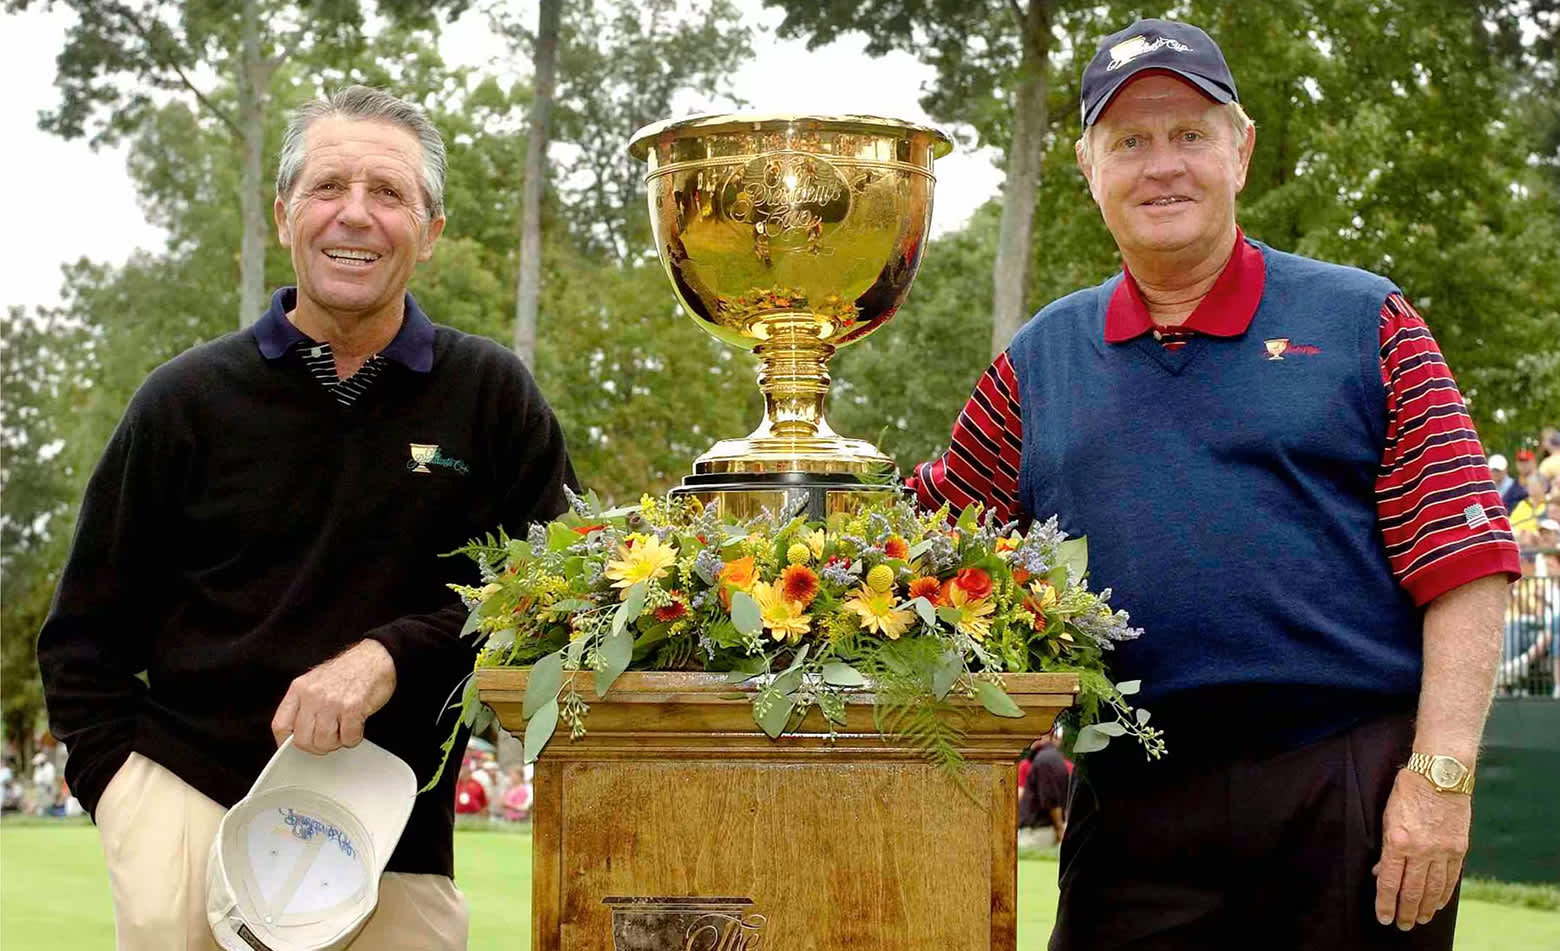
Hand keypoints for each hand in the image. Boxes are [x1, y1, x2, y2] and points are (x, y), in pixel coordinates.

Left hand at [271, 640, 396, 753]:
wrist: (375, 658)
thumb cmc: (347, 673)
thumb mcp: (315, 683)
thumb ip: (302, 706)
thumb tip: (296, 734)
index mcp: (299, 689)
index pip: (280, 725)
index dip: (287, 742)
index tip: (296, 746)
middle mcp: (312, 695)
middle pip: (302, 739)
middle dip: (317, 746)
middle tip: (328, 740)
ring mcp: (332, 701)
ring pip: (324, 742)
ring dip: (337, 742)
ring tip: (343, 730)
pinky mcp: (352, 707)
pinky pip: (348, 738)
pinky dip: (354, 737)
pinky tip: (356, 725)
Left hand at [1372, 768, 1469, 929]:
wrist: (1441, 774)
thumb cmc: (1408, 791)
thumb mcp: (1388, 818)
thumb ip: (1386, 848)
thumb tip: (1382, 873)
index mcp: (1398, 841)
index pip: (1390, 882)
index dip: (1386, 903)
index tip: (1384, 917)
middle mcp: (1422, 850)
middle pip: (1412, 891)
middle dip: (1406, 912)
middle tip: (1402, 925)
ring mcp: (1443, 850)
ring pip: (1433, 889)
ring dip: (1426, 908)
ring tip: (1419, 919)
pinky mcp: (1459, 848)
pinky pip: (1451, 878)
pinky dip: (1444, 894)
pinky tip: (1438, 904)